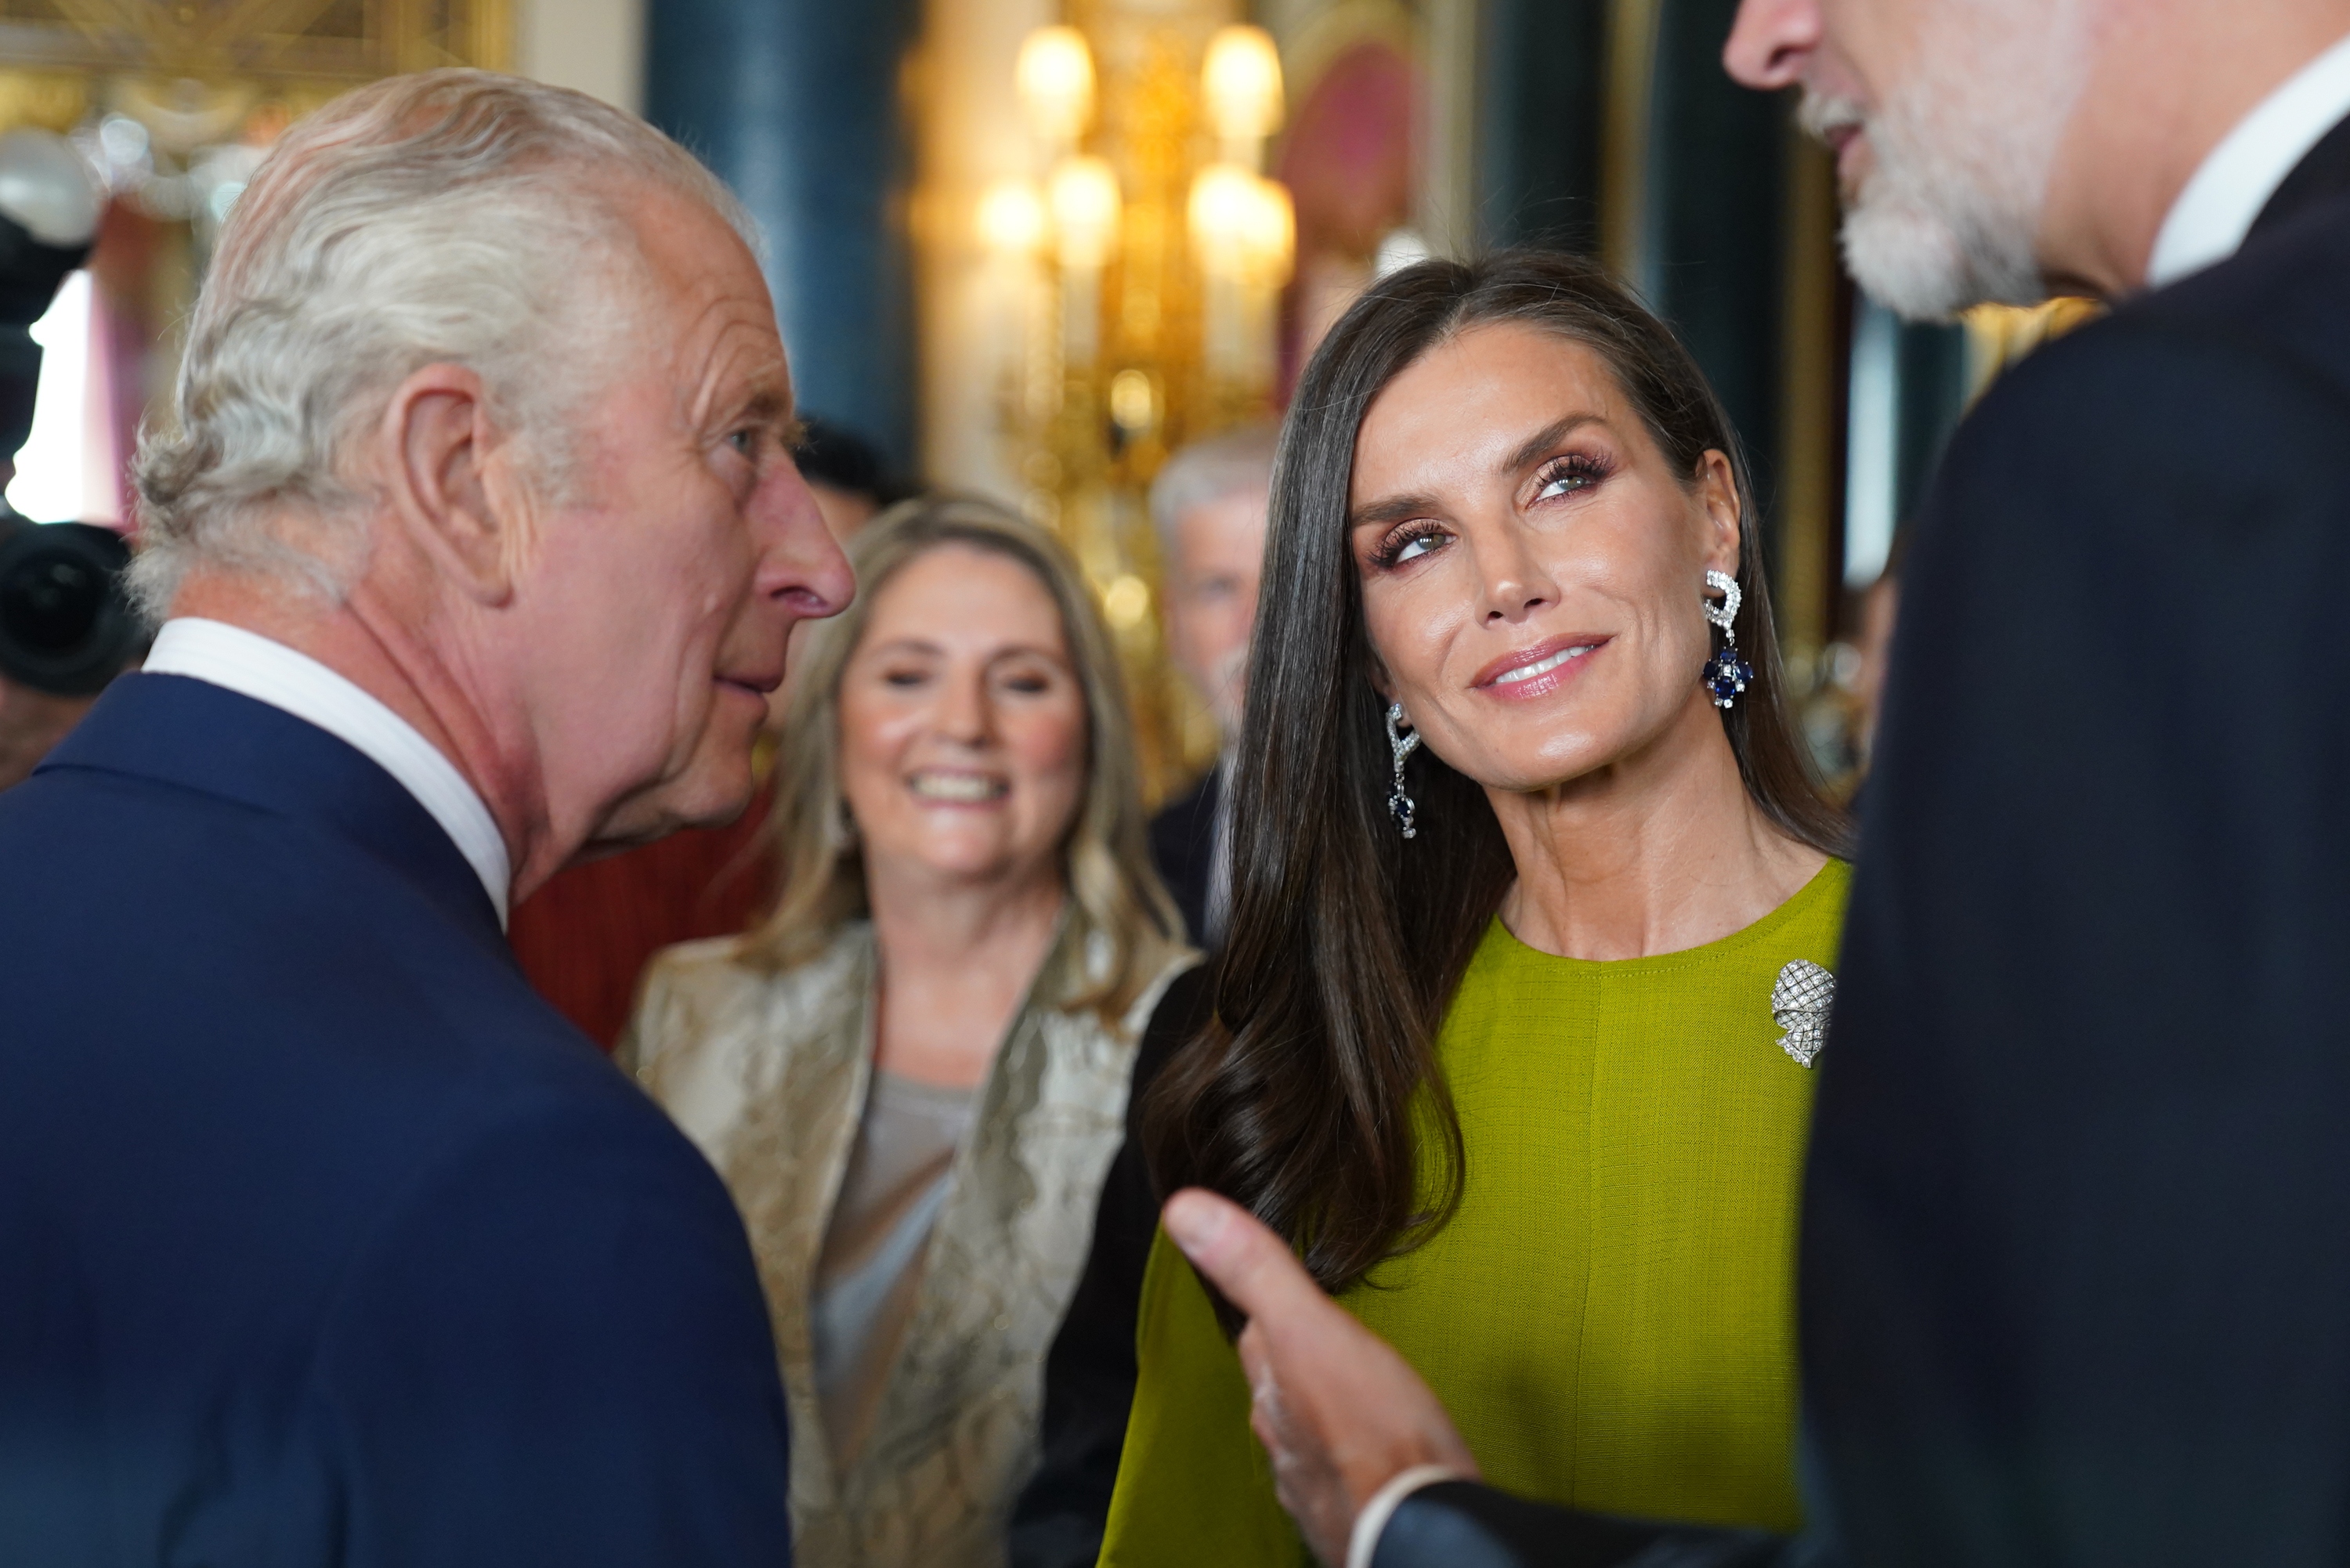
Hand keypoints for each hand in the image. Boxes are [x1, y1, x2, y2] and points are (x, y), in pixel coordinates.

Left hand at [1162, 1188, 1478, 1565]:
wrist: (1415, 1529)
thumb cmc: (1374, 1435)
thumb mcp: (1310, 1331)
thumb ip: (1255, 1271)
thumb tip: (1184, 1211)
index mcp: (1274, 1391)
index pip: (1256, 1338)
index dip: (1267, 1308)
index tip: (1276, 1286)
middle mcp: (1285, 1439)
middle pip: (1280, 1387)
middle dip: (1293, 1360)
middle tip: (1316, 1332)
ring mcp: (1318, 1481)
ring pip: (1307, 1433)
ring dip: (1321, 1411)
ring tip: (1345, 1390)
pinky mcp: (1356, 1511)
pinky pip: (1344, 1473)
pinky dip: (1354, 1455)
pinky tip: (1373, 1453)